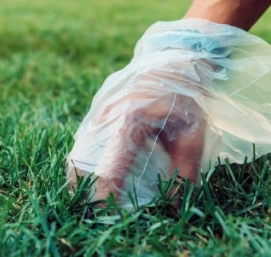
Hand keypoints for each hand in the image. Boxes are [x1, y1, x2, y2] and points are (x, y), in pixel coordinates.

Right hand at [66, 58, 213, 207]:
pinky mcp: (95, 115)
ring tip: (93, 200)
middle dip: (85, 189)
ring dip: (81, 177)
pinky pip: (83, 145)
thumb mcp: (192, 131)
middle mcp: (105, 116)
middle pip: (81, 161)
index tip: (108, 211)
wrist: (171, 59)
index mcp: (128, 119)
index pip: (109, 165)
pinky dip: (85, 164)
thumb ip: (185, 169)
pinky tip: (95, 179)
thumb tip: (176, 204)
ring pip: (77, 153)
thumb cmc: (184, 95)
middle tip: (97, 212)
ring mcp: (96, 114)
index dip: (106, 192)